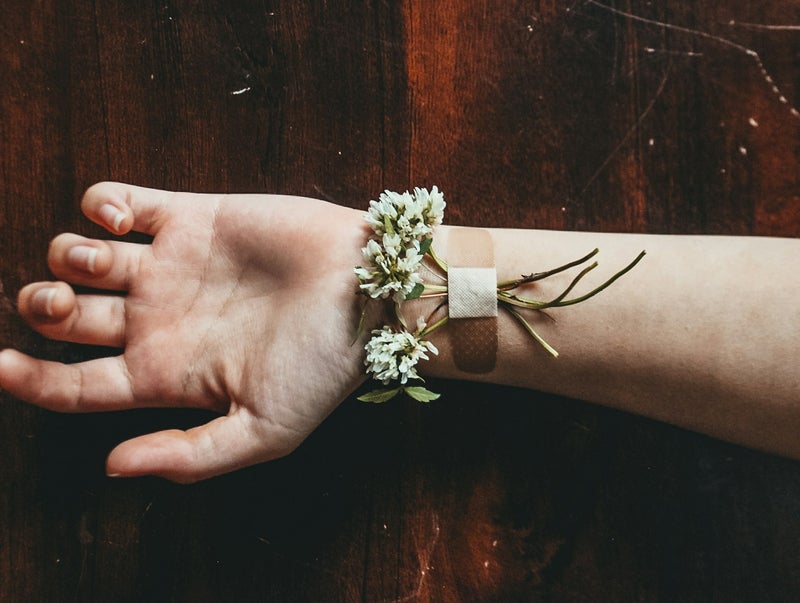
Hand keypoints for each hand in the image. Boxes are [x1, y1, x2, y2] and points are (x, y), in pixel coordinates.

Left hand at [0, 183, 372, 481]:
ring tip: (97, 261)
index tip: (1, 365)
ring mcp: (172, 266)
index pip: (76, 384)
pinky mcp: (190, 216)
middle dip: (41, 308)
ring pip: (79, 255)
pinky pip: (117, 201)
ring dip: (65, 256)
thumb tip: (113, 466)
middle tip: (58, 304)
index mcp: (167, 374)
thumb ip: (191, 456)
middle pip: (66, 316)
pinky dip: (96, 204)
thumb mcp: (265, 432)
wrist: (368, 291)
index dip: (30, 379)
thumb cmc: (324, 366)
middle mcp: (160, 320)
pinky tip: (113, 218)